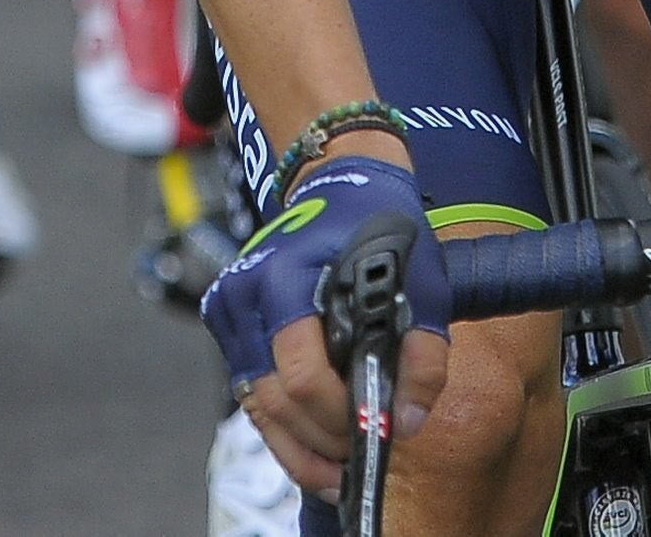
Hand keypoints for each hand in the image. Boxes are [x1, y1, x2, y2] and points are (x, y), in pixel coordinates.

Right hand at [202, 150, 448, 491]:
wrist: (340, 180)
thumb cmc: (383, 229)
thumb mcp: (423, 281)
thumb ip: (424, 355)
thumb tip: (408, 421)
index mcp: (288, 275)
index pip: (299, 372)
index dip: (336, 416)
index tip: (372, 432)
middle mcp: (247, 291)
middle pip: (272, 399)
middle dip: (316, 442)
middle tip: (355, 463)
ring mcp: (230, 305)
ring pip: (254, 403)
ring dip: (295, 445)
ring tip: (336, 470)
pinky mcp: (227, 319)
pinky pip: (250, 389)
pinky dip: (280, 424)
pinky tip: (314, 444)